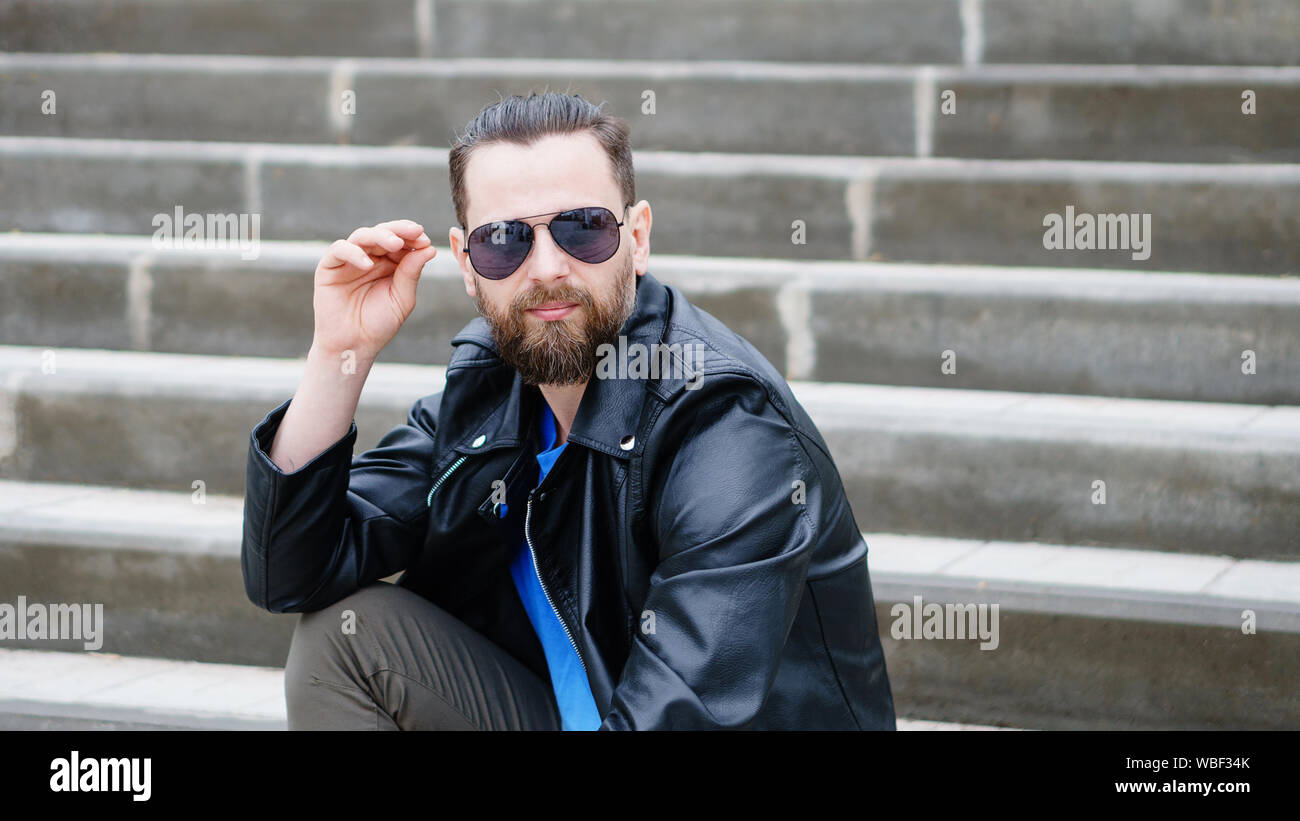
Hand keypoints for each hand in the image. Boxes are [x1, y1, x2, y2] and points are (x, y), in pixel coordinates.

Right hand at [311, 219, 437, 358]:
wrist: (354, 344)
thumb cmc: (378, 324)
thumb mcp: (402, 299)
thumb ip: (411, 273)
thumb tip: (429, 249)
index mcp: (390, 263)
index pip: (401, 241)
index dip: (413, 237)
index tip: (425, 240)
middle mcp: (370, 257)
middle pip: (383, 233)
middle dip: (400, 231)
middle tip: (415, 232)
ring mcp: (349, 260)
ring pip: (362, 236)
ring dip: (380, 236)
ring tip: (395, 244)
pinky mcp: (329, 267)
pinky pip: (339, 250)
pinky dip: (353, 253)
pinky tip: (367, 264)